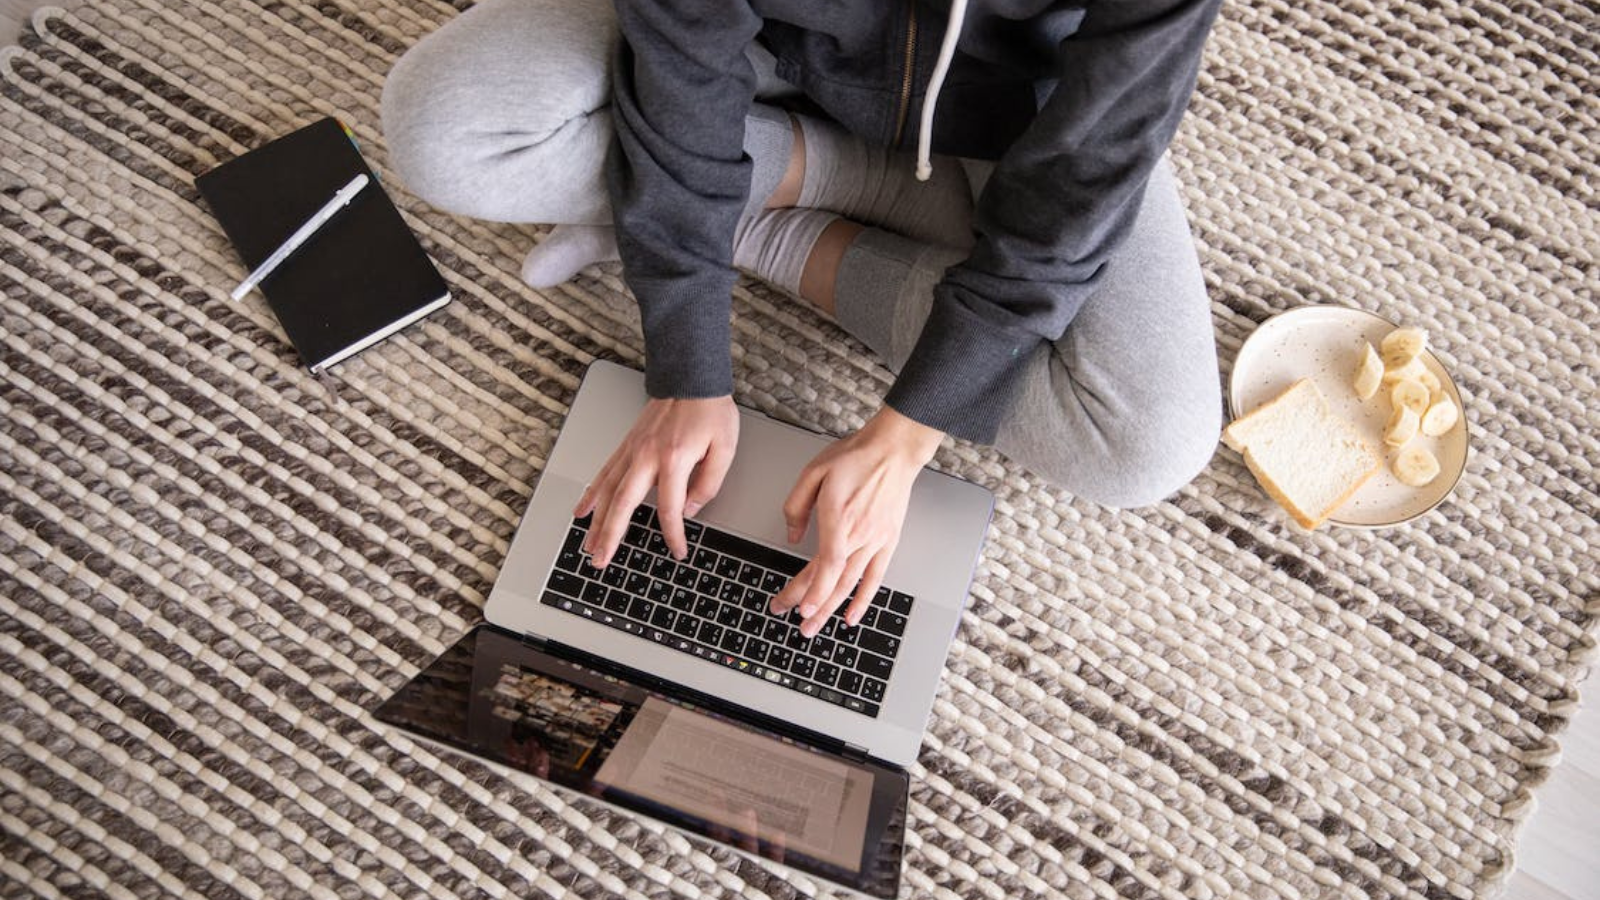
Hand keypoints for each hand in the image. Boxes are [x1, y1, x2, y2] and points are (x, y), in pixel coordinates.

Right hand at [575, 396, 739, 566]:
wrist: (691, 378)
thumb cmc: (710, 410)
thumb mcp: (725, 449)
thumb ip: (709, 484)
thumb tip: (690, 510)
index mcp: (673, 460)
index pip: (669, 509)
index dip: (673, 534)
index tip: (677, 551)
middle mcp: (646, 456)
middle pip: (623, 504)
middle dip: (611, 536)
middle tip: (602, 561)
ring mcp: (632, 450)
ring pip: (607, 492)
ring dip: (596, 522)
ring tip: (589, 546)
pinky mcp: (626, 445)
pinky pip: (603, 473)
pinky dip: (591, 494)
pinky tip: (582, 511)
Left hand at [771, 407, 942, 636]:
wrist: (893, 451)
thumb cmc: (856, 457)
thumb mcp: (813, 472)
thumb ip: (796, 506)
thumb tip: (792, 535)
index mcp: (839, 517)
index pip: (826, 565)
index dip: (812, 590)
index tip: (797, 607)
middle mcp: (860, 534)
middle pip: (835, 580)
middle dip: (813, 606)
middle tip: (796, 624)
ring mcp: (876, 540)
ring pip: (852, 584)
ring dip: (832, 609)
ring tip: (815, 626)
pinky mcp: (888, 541)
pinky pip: (876, 577)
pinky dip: (864, 600)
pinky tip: (852, 617)